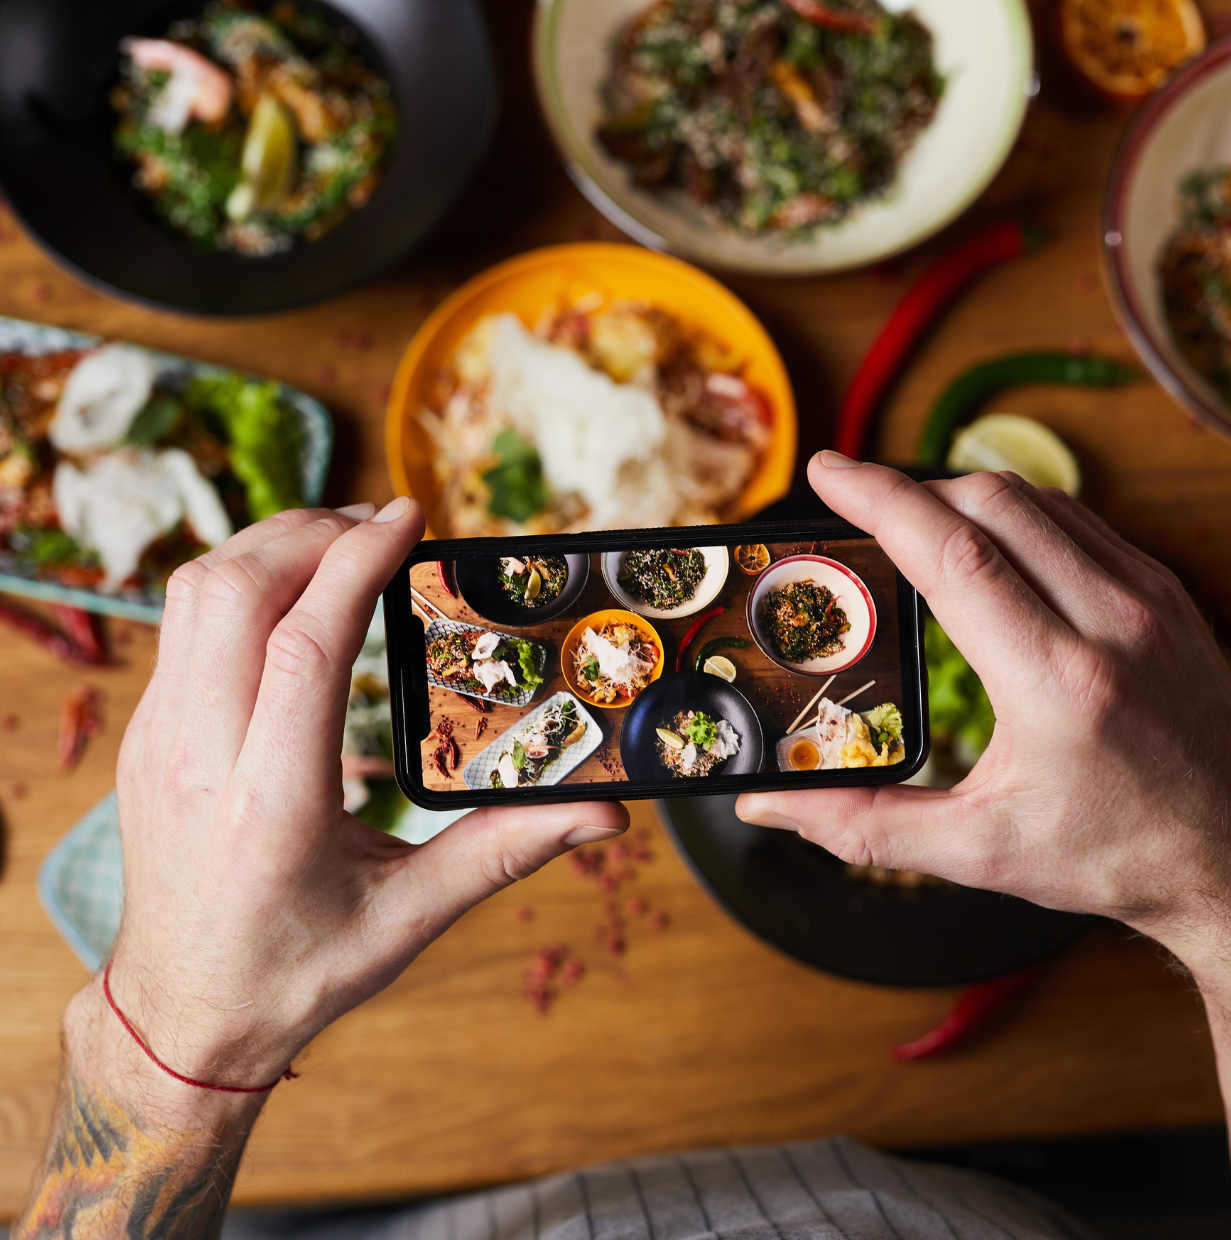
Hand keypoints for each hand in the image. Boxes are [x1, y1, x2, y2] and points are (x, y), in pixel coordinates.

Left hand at [96, 499, 627, 1089]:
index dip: (356, 562)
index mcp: (269, 805)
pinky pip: (180, 625)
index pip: (306, 644)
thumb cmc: (296, 972)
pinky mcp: (144, 736)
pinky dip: (239, 582)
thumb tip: (605, 814)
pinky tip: (294, 592)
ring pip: (193, 595)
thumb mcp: (409, 918)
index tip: (407, 517)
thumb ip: (506, 851)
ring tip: (342, 541)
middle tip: (383, 523)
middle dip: (310, 532)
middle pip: (233, 592)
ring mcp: (156, 742)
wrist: (182, 1016)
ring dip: (268, 547)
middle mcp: (197, 759)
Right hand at [737, 455, 1230, 970]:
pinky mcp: (1167, 594)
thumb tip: (765, 807)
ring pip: (1038, 501)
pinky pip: (1079, 522)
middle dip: (911, 488)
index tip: (825, 470)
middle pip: (992, 503)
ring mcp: (1150, 599)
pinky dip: (1020, 517)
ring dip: (964, 497)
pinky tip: (987, 548)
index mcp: (1059, 684)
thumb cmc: (1117, 858)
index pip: (954, 553)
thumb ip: (864, 826)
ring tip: (911, 523)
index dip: (880, 498)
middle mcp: (1111, 622)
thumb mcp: (981, 852)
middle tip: (854, 501)